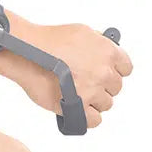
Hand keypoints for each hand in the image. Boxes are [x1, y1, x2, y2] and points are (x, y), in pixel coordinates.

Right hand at [0, 18, 133, 127]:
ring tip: (77, 93)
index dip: (114, 70)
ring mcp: (93, 90)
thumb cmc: (47, 41)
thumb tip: (104, 52)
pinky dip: (87, 116)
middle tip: (86, 81)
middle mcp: (103, 72)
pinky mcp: (79, 107)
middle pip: (115, 87)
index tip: (106, 72)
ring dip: (93, 100)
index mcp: (108, 51)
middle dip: (102, 85)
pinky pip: (94, 120)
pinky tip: (78, 108)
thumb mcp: (81, 32)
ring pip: (106, 104)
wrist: (25, 53)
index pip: (126, 68)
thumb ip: (98, 44)